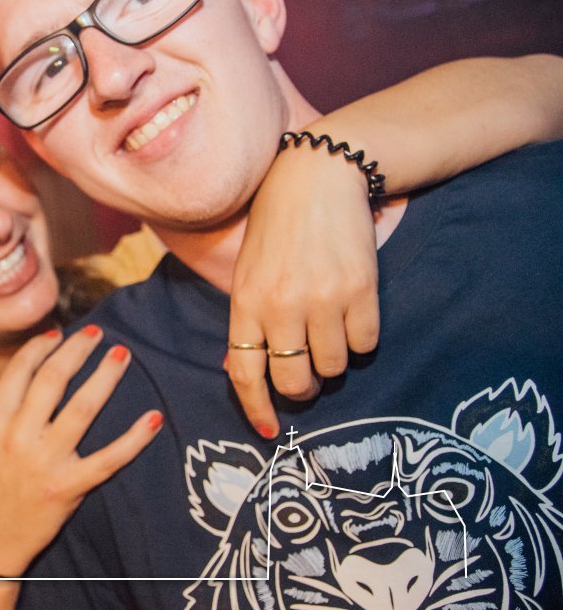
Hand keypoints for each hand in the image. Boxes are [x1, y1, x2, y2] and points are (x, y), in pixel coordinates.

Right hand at [0, 326, 161, 577]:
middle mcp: (19, 438)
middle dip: (77, 350)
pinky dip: (134, 438)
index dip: (41, 347)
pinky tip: (153, 418)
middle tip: (97, 332)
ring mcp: (46, 463)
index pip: (20, 372)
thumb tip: (25, 373)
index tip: (58, 332)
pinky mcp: (70, 487)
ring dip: (105, 377)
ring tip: (120, 355)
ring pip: (83, 408)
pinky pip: (109, 459)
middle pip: (53, 380)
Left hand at [227, 142, 379, 438]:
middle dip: (302, 389)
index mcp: (246, 302)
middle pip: (294, 382)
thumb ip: (249, 320)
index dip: (256, 409)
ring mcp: (322, 299)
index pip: (244, 373)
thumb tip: (246, 371)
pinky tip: (351, 314)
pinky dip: (360, 339)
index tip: (269, 431)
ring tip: (328, 330)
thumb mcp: (248, 271)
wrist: (316, 178)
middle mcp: (282, 306)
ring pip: (333, 367)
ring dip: (333, 360)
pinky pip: (365, 344)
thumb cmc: (277, 229)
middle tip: (306, 375)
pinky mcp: (360, 290)